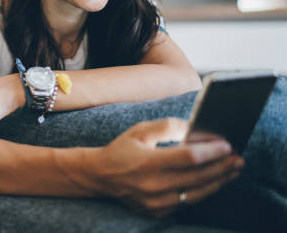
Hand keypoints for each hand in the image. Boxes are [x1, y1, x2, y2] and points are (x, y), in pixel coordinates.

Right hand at [92, 118, 243, 217]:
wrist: (99, 175)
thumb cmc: (121, 149)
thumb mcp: (140, 130)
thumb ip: (167, 127)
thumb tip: (193, 127)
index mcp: (149, 162)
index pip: (189, 157)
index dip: (211, 151)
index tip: (227, 144)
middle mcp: (154, 185)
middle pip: (198, 177)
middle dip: (221, 167)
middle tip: (238, 158)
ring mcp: (156, 201)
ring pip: (196, 194)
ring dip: (217, 182)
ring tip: (231, 171)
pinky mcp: (156, 211)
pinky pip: (185, 202)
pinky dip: (200, 191)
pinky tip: (211, 182)